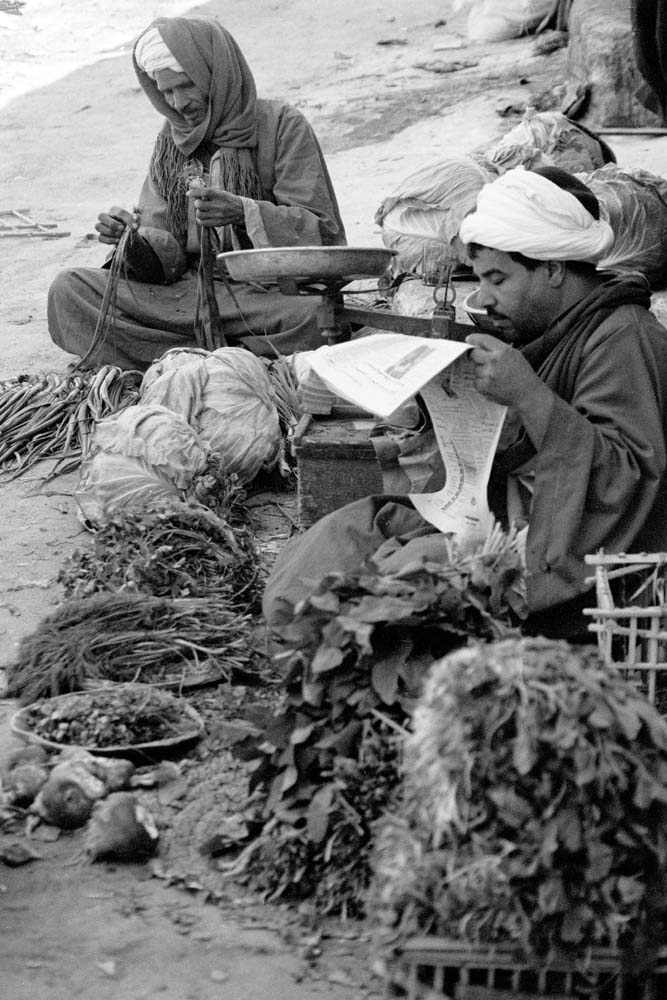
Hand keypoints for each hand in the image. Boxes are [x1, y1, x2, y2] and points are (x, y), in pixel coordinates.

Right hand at [95, 206, 138, 245]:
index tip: (135, 226)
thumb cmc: (130, 224)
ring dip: (110, 232)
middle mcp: (106, 217)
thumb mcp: (136, 220)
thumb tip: (135, 217)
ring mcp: (102, 226)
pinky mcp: (101, 236)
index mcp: (114, 210)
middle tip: (122, 228)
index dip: (127, 219)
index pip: (119, 212)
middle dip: (112, 224)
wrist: (129, 234)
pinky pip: (100, 238)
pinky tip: (117, 240)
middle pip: (101, 216)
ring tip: (120, 235)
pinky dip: (109, 240)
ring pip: (98, 226)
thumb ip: (137, 217)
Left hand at [187, 185, 244, 226]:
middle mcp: (219, 206)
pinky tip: (202, 216)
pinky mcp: (217, 223)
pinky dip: (199, 219)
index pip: (205, 192)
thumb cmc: (229, 200)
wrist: (242, 211)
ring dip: (198, 211)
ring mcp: (218, 216)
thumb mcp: (220, 192)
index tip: (188, 193)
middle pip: (199, 204)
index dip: (194, 192)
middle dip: (197, 203)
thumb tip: (192, 187)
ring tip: (202, 209)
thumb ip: (208, 191)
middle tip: (200, 202)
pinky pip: (202, 223)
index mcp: (220, 196)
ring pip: (199, 214)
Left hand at [466, 332, 553, 448]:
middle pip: (473, 354)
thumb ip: (497, 348)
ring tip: (496, 376)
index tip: (469, 339)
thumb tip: (478, 345)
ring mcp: (488, 374)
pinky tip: (494, 384)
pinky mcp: (484, 386)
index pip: (483, 340)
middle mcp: (494, 361)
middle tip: (482, 360)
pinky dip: (483, 382)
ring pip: (475, 368)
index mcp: (503, 351)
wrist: (527, 394)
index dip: (474, 339)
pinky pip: (476, 381)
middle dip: (476, 355)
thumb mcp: (514, 354)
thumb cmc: (521, 373)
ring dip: (482, 371)